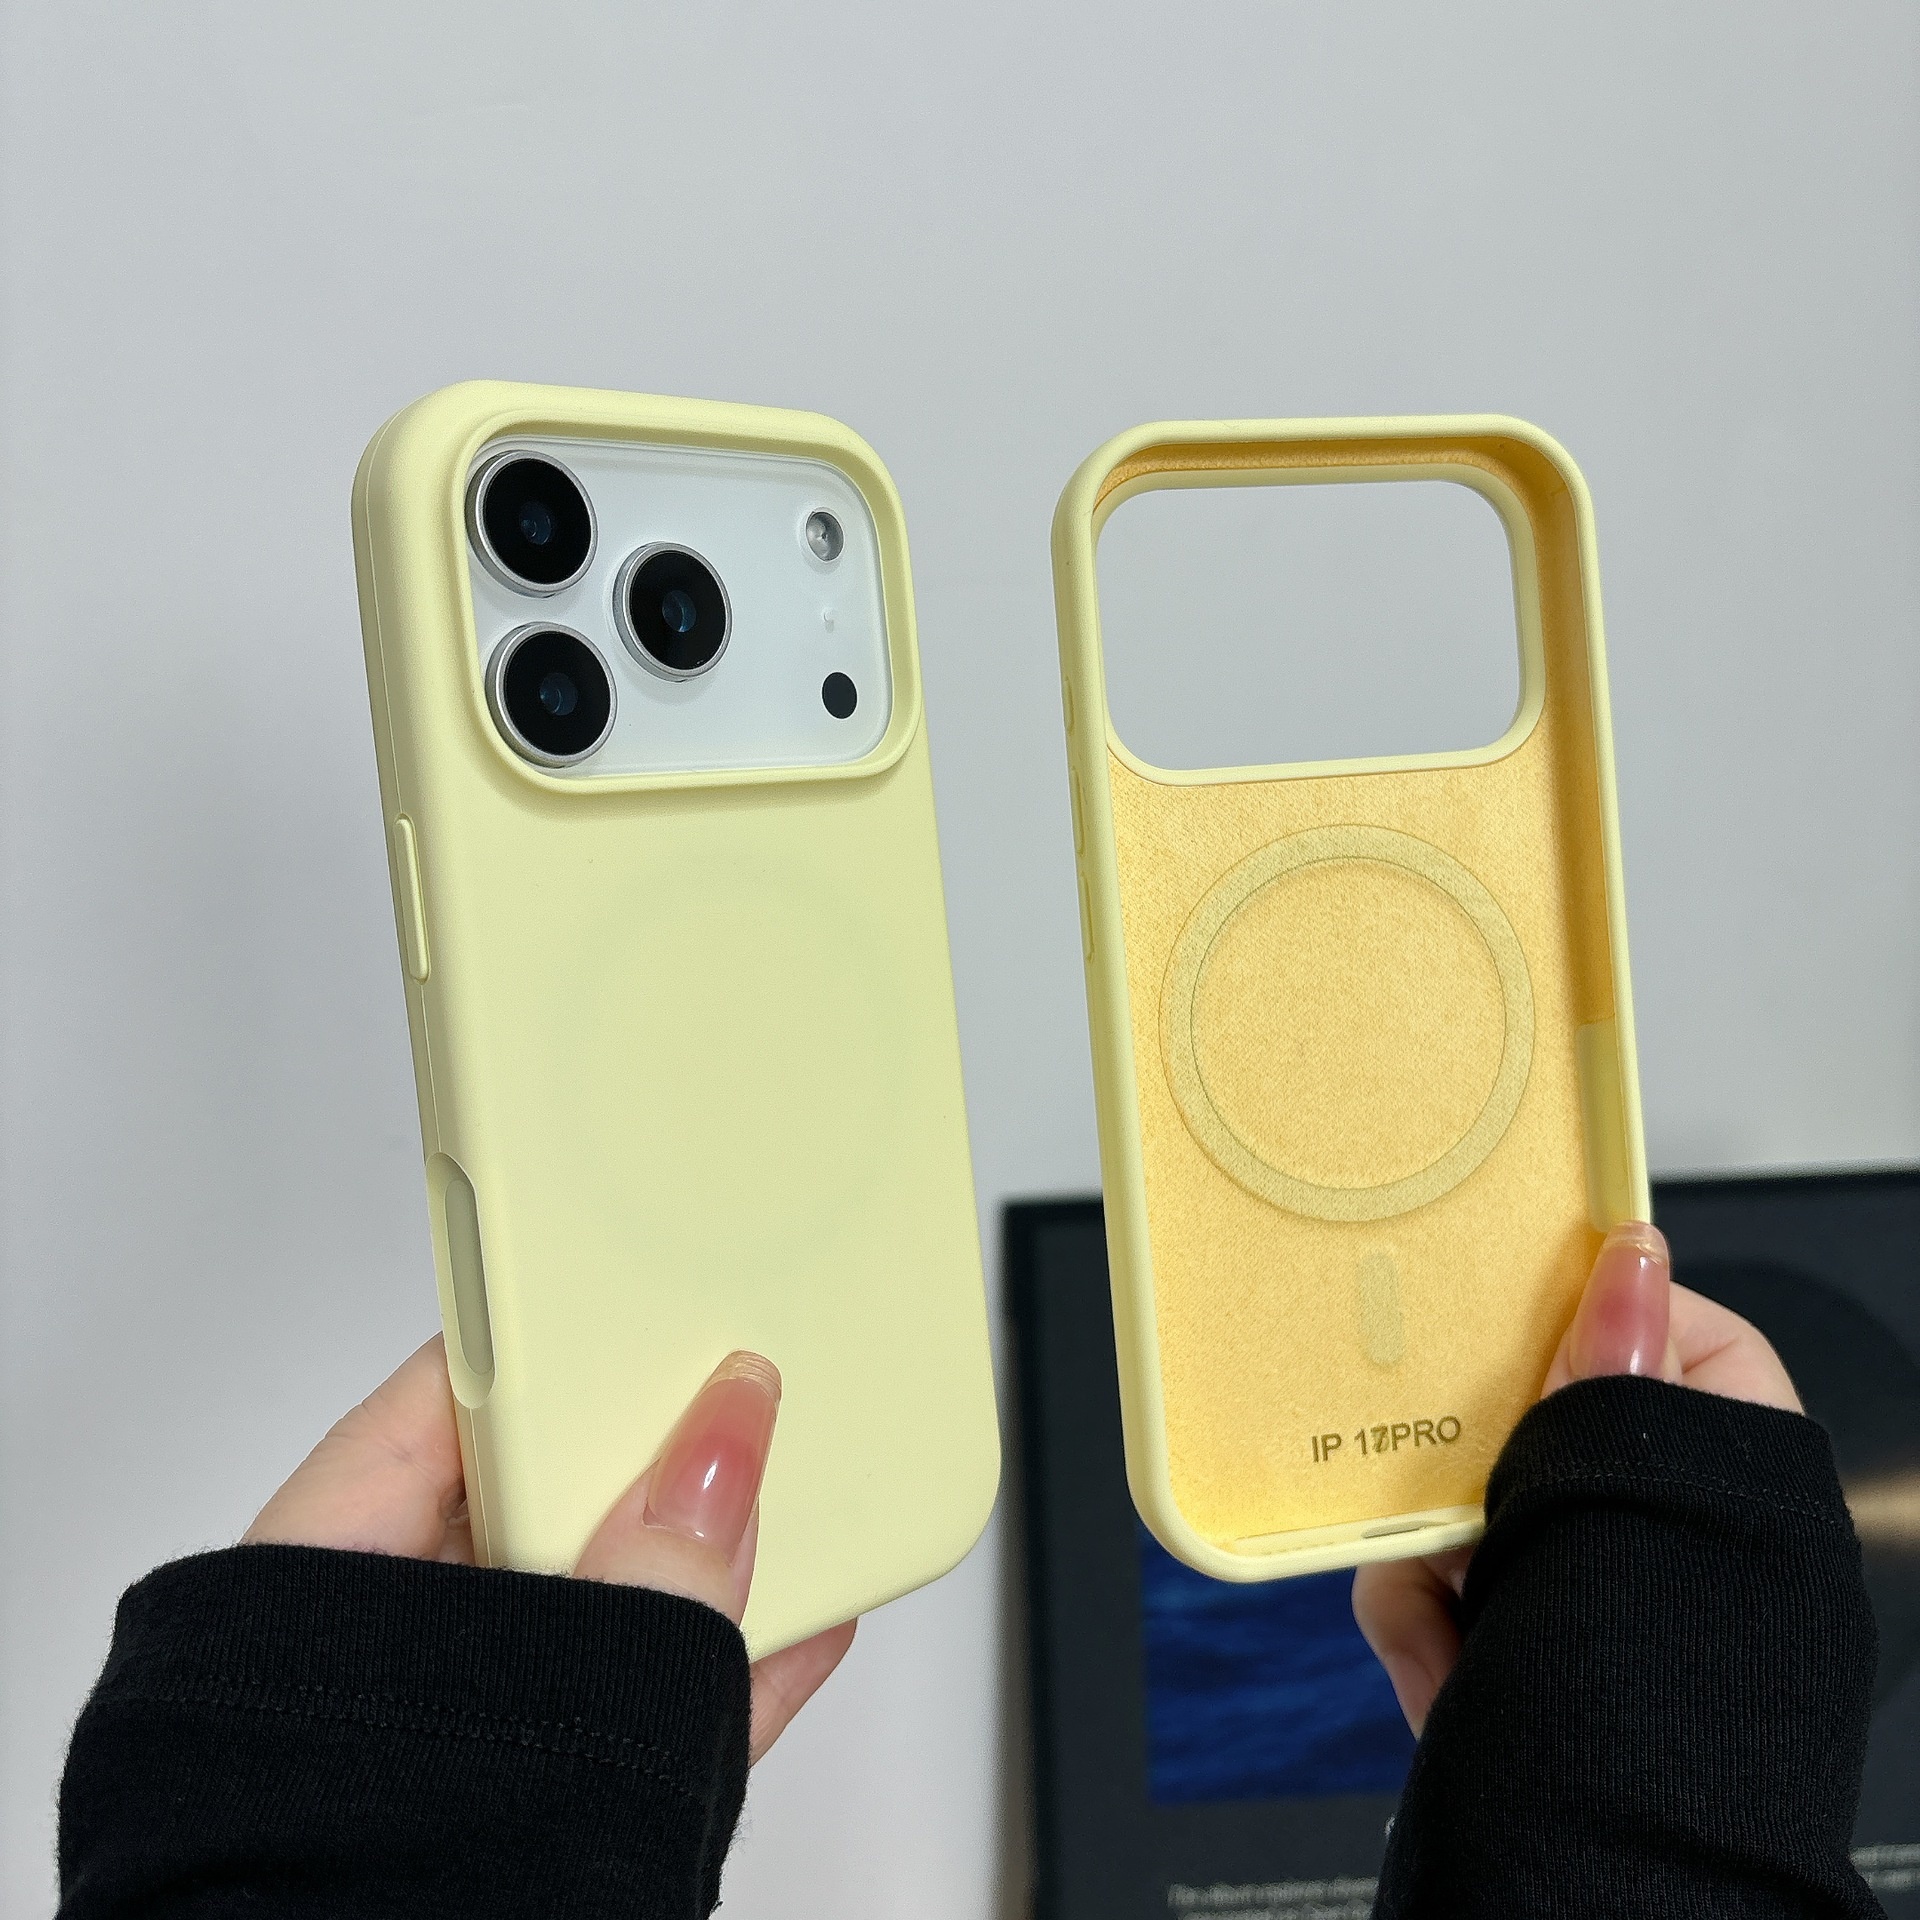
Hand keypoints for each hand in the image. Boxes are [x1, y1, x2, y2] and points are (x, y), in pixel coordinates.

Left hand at [244, 1340, 854, 1762]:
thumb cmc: (341, 1898)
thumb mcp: (524, 1686)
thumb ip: (646, 1565)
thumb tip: (729, 1442)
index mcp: (325, 1571)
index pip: (454, 1391)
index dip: (563, 1331)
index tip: (658, 1285)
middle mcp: (393, 1637)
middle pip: (549, 1483)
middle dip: (659, 1440)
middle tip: (750, 1381)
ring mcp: (470, 1716)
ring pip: (612, 1589)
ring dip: (712, 1548)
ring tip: (805, 1475)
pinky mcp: (543, 1791)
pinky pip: (649, 1691)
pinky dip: (727, 1654)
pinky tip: (812, 1607)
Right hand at [1351, 1222, 1800, 1736]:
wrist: (1597, 1894)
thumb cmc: (1660, 1718)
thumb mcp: (1621, 1515)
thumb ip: (1614, 1385)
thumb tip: (1632, 1258)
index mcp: (1728, 1471)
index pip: (1658, 1331)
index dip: (1573, 1310)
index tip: (1491, 1303)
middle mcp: (1662, 1524)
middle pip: (1530, 1420)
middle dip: (1466, 1468)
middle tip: (1449, 1491)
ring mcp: (1590, 1590)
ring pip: (1467, 1511)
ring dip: (1433, 1566)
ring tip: (1447, 1624)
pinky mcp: (1525, 1645)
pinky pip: (1444, 1594)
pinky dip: (1427, 1634)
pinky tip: (1445, 1678)